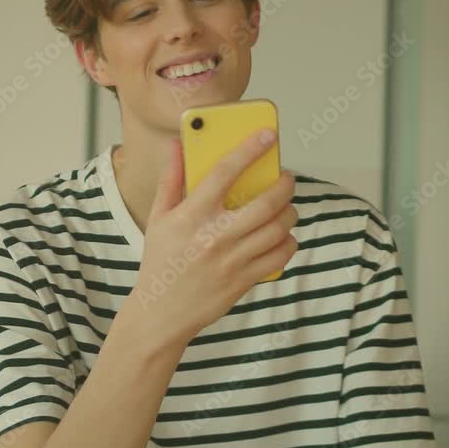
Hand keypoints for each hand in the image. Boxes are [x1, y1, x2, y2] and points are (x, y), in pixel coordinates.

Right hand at [132, 130, 298, 344]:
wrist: (161, 312)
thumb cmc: (161, 261)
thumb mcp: (159, 218)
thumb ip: (171, 179)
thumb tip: (175, 145)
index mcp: (191, 215)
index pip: (224, 172)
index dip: (250, 149)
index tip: (268, 135)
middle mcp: (213, 236)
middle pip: (265, 202)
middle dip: (284, 186)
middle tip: (286, 179)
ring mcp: (231, 260)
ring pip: (278, 228)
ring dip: (289, 213)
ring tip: (286, 207)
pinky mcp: (243, 280)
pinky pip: (279, 255)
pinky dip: (288, 242)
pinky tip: (282, 236)